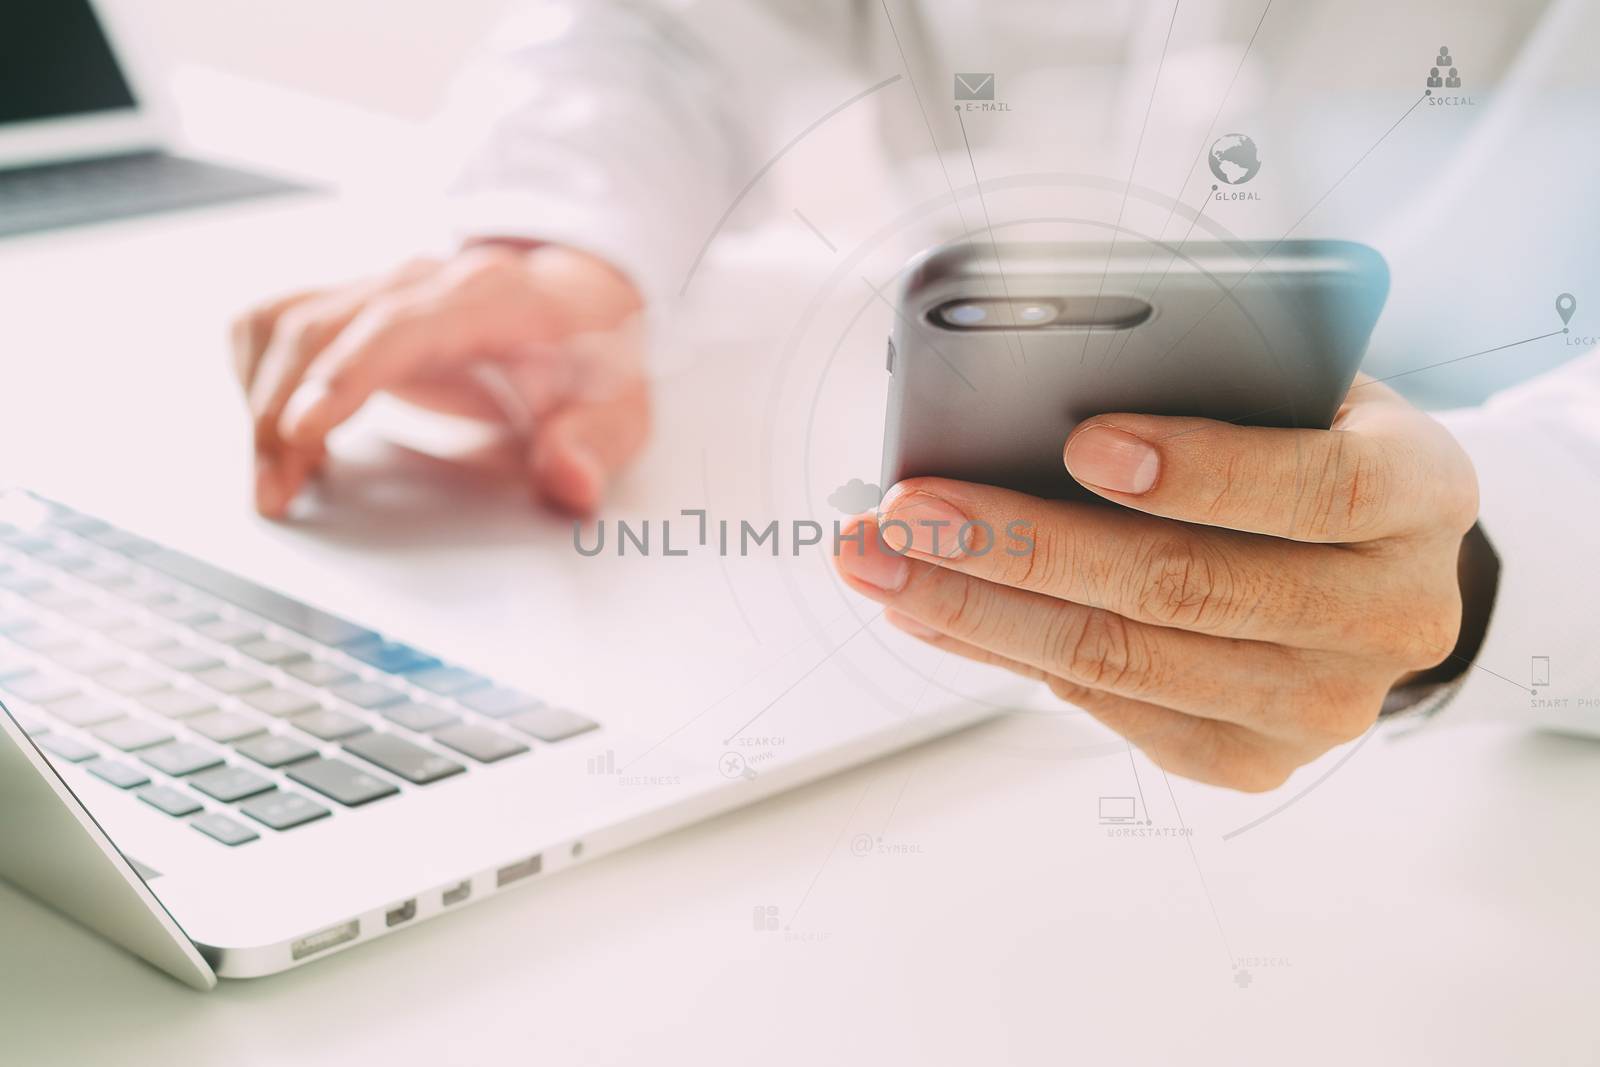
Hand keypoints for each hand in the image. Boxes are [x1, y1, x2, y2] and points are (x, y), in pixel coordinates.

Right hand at [230, 243, 648, 517]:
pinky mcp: (346, 303)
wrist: (576, 302)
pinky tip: (285, 441)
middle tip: (274, 495)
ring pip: (282, 325)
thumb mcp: (620, 409)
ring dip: (258, 403)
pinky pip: (270, 324)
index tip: (305, 431)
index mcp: (491, 299)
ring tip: (274, 482)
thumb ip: (596, 446)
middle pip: (320, 328)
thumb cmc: (590, 360)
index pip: (401, 326)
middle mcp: (421, 282)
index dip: (347, 374)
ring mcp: (377, 286)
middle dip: (280, 413)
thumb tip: (569, 481)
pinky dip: (256, 381)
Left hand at [834, 377, 1479, 790]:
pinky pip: (1109, 709)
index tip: (1080, 442)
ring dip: (979, 609)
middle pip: (1184, 589)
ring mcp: (1322, 706)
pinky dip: (1006, 655)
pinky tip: (933, 610)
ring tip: (884, 563)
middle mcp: (1388, 616)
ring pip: (1124, 661)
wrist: (1380, 570)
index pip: (1316, 487)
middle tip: (907, 509)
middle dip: (1021, 545)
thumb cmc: (1311, 450)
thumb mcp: (1299, 392)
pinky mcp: (1252, 760)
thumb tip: (1030, 411)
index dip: (1198, 470)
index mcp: (1417, 495)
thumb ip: (1211, 390)